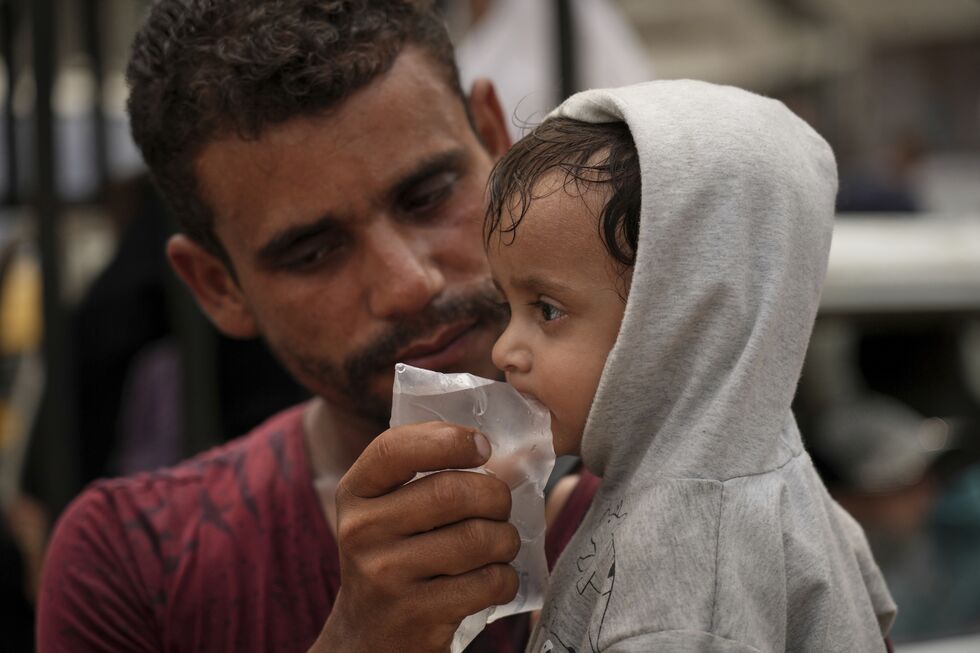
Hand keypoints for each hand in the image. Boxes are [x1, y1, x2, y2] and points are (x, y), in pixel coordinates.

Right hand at [312, 422, 520, 651]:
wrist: (368, 638)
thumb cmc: (395, 557)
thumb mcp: (385, 511)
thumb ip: (425, 474)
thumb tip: (503, 450)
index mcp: (354, 494)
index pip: (394, 448)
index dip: (448, 440)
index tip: (482, 446)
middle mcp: (361, 532)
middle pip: (451, 492)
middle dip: (495, 495)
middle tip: (500, 506)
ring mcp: (386, 576)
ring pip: (478, 538)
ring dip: (506, 539)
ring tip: (499, 544)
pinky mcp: (417, 615)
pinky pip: (488, 582)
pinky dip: (505, 579)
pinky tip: (493, 580)